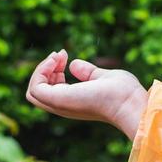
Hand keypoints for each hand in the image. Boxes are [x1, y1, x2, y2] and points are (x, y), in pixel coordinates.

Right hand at [25, 49, 147, 139]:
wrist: (129, 102)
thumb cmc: (122, 93)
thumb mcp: (101, 76)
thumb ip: (87, 72)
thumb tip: (73, 65)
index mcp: (73, 102)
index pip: (50, 90)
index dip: (52, 70)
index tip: (64, 55)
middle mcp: (64, 106)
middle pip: (37, 92)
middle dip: (43, 70)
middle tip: (59, 55)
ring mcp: (60, 105)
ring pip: (32, 91)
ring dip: (40, 70)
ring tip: (57, 56)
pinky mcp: (58, 100)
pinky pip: (35, 88)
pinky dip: (40, 72)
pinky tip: (55, 61)